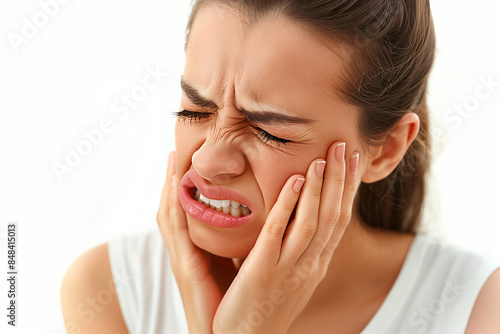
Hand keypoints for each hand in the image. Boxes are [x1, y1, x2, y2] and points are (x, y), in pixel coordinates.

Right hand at [157, 151, 237, 333]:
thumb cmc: (233, 301)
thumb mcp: (235, 265)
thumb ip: (239, 244)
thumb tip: (255, 224)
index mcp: (199, 250)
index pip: (189, 212)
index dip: (185, 188)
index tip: (189, 161)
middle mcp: (187, 251)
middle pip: (174, 208)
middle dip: (172, 180)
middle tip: (173, 152)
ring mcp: (182, 258)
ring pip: (171, 213)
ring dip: (169, 185)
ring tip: (172, 158)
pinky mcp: (186, 266)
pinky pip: (177, 229)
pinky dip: (174, 204)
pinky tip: (174, 184)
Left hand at [212, 142, 358, 333]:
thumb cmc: (266, 306)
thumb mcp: (290, 276)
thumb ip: (295, 248)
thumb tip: (295, 218)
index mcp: (316, 264)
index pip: (339, 220)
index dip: (347, 190)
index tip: (351, 161)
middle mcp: (310, 265)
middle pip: (333, 216)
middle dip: (340, 180)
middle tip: (345, 147)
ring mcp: (289, 269)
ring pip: (313, 222)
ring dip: (321, 187)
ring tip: (324, 156)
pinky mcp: (263, 271)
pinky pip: (279, 233)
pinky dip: (290, 206)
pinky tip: (295, 181)